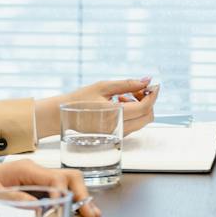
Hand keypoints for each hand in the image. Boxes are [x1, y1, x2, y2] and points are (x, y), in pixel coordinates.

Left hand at [0, 158, 100, 216]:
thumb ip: (15, 199)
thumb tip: (39, 209)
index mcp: (24, 168)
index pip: (54, 177)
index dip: (63, 194)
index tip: (64, 210)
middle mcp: (35, 170)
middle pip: (68, 176)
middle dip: (83, 193)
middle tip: (92, 213)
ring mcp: (37, 176)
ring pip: (67, 181)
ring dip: (81, 196)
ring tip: (92, 214)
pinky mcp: (36, 185)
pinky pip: (59, 189)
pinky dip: (71, 199)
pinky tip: (78, 211)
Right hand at [35, 77, 158, 138]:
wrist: (60, 116)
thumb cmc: (79, 99)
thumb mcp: (103, 86)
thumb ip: (127, 84)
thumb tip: (147, 80)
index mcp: (115, 114)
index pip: (145, 107)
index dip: (154, 95)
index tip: (155, 84)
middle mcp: (118, 128)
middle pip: (148, 117)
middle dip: (149, 101)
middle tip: (138, 88)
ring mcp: (116, 134)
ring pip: (142, 122)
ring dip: (141, 107)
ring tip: (124, 96)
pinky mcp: (114, 136)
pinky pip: (133, 125)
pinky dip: (133, 114)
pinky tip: (119, 103)